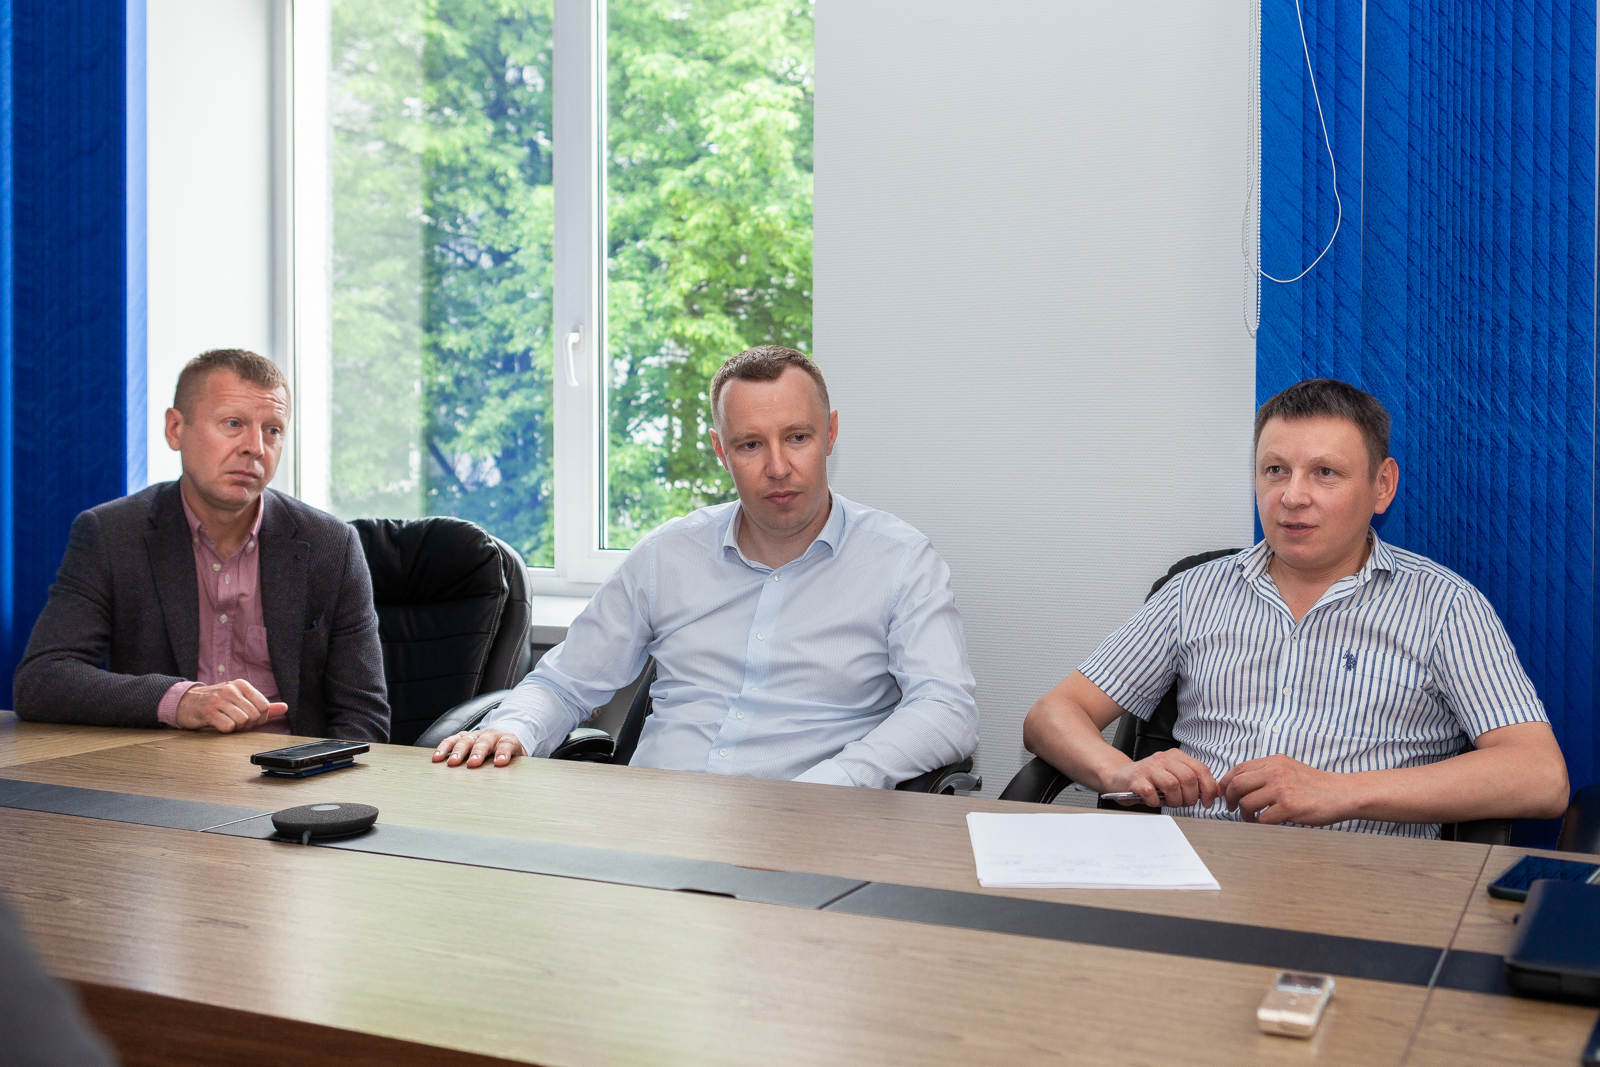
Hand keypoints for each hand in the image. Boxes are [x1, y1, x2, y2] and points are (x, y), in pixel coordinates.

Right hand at [175, 679, 286, 732]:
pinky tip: (218, 724)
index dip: (260, 718)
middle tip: (236, 723)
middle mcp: (231, 689)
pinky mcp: (208, 711)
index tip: (249, 719)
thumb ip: (262, 705)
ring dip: (236, 728)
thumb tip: (285, 708)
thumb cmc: (217, 703)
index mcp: (242, 685)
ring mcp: (219, 699)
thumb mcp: (240, 699)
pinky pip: (228, 727)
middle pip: (254, 715)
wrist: (186, 703)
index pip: (264, 706)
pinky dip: (225, 730)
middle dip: (248, 725)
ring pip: (242, 721)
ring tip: (227, 722)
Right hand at [431, 729, 524, 767]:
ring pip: (466, 740)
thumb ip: (515, 767)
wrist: (504, 738)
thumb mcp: (518, 759)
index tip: (500, 762)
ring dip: (458, 751)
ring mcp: (476, 735)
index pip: (507, 744)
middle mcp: (491, 735)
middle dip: (478, 752)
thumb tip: (512, 783)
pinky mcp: (463, 736)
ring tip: (452, 762)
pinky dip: (444, 748)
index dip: (503, 752)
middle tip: (473, 763)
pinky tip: (437, 757)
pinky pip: (452, 740)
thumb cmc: (510, 753)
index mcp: (508, 740)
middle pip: (484, 741)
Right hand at [1101, 749, 1218, 808]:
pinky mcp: (1136, 780)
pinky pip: (1151, 793)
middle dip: (1190, 797)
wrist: (1119, 776)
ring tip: (1169, 803)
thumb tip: (1215, 792)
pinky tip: (1154, 801)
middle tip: (1184, 803)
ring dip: (1174, 800)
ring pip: (1172, 785)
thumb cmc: (1149, 779)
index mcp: (1176, 756)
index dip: (1208, 788)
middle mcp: (1163, 759)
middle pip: (1188, 778)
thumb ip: (1192, 780)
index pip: (1201, 769)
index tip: (1207, 801)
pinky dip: (1156, 802)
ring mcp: (1149, 768)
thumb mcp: (1173, 774)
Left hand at [1218, 755, 1350, 825]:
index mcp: (1274, 761)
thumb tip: (1239, 783)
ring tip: (1250, 818)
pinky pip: (1263, 818)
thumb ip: (1267, 772)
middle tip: (1232, 807)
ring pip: (1247, 803)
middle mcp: (1276, 772)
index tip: (1225, 793)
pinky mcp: (1290, 807)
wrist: (1342, 794)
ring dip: (1244, 814)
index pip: (1238, 769)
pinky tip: (1265, 823)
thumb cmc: (1315, 785)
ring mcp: (1282, 789)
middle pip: (1237, 785)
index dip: (1226, 783)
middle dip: (1230, 798)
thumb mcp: (1289, 768)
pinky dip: (1259, 823)